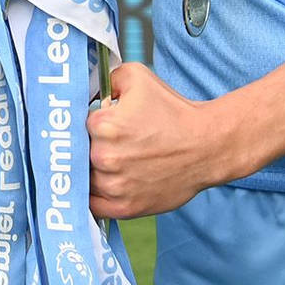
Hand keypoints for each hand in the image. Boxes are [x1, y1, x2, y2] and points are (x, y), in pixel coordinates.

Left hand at [87, 62, 234, 218]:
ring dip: (93, 171)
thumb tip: (89, 90)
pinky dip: (96, 197)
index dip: (90, 123)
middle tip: (114, 144)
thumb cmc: (174, 112)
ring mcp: (114, 186)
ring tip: (117, 163)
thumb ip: (105, 78)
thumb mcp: (137, 76)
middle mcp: (104, 157)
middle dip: (92, 146)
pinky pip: (93, 205)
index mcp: (103, 125)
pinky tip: (107, 185)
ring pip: (85, 178)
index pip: (77, 123)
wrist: (206, 146)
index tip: (102, 126)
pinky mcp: (124, 208)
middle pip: (79, 152)